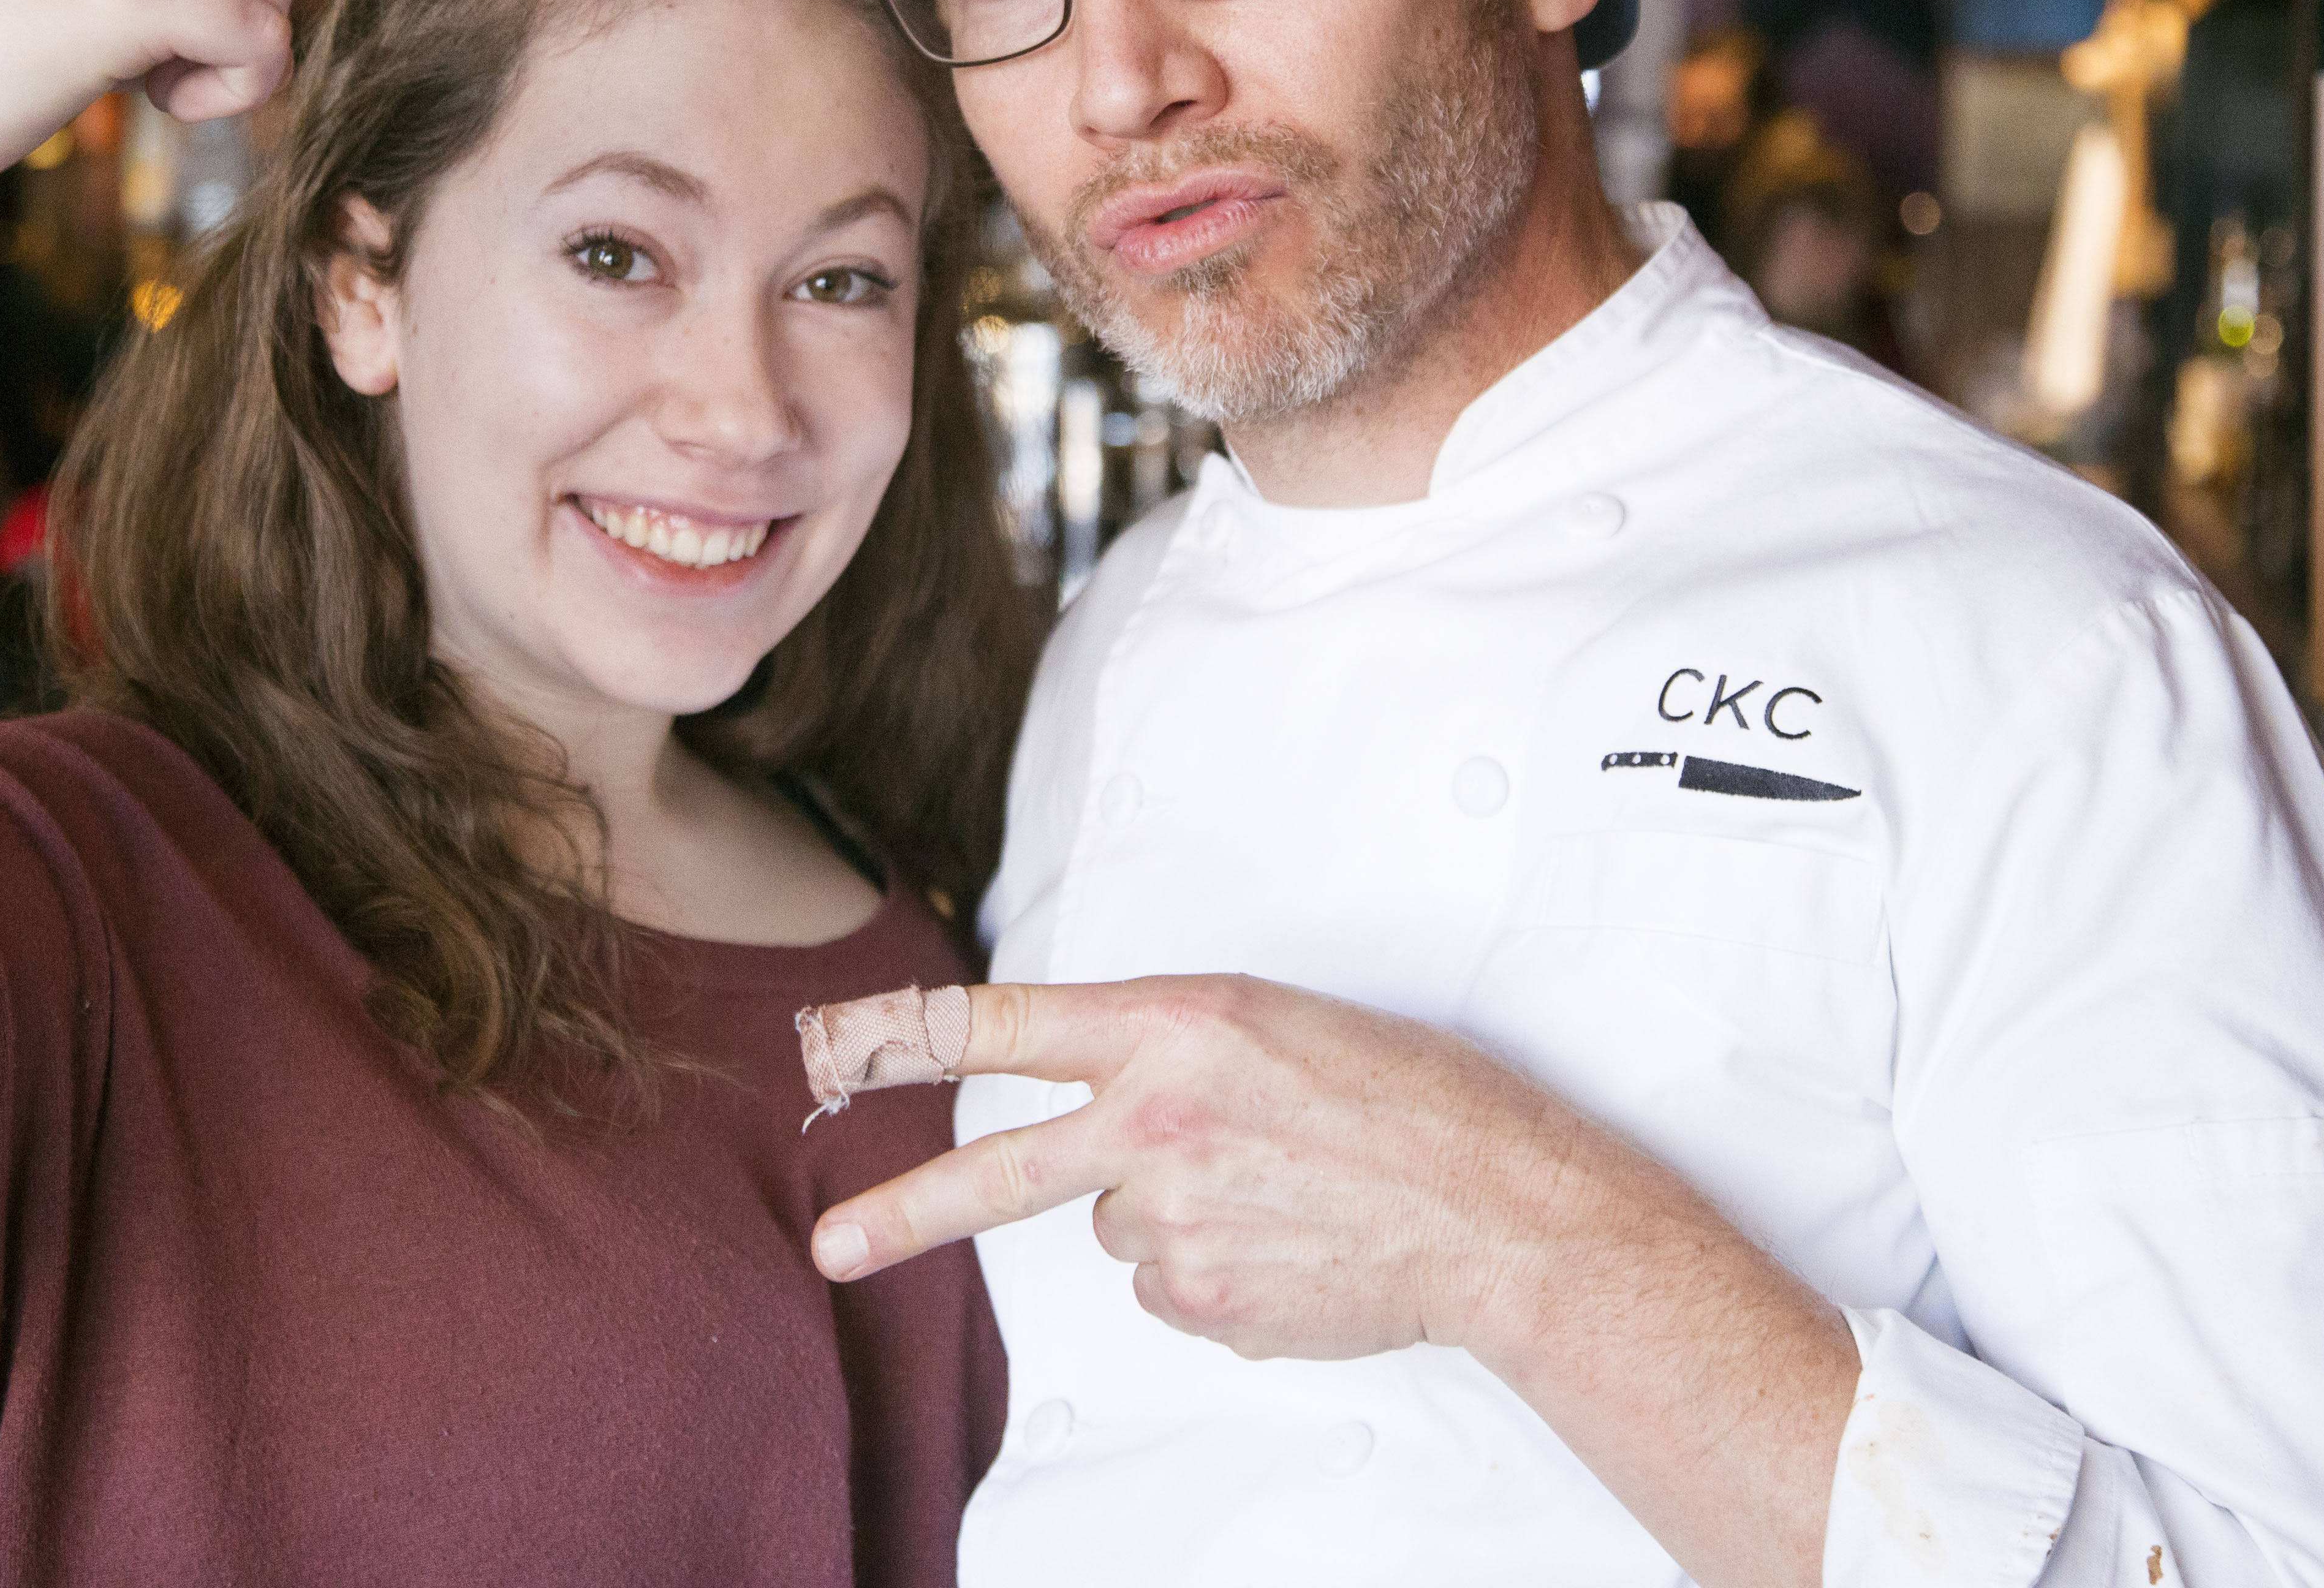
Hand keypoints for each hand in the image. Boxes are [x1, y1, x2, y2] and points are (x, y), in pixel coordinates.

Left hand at [809, 974, 1858, 1587]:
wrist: (1498, 1209)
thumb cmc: (1411, 1098)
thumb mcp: (1275, 1024)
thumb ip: (1167, 1053)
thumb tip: (1103, 1113)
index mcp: (1172, 1028)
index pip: (1001, 1023)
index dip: (901, 1032)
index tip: (825, 1045)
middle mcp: (1154, 1122)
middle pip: (995, 1170)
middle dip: (900, 1212)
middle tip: (830, 1245)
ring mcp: (1173, 1220)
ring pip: (1116, 1222)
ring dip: (1168, 1210)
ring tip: (1272, 1191)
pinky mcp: (1201, 1300)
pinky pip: (1167, 1284)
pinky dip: (1210, 1269)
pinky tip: (1285, 1241)